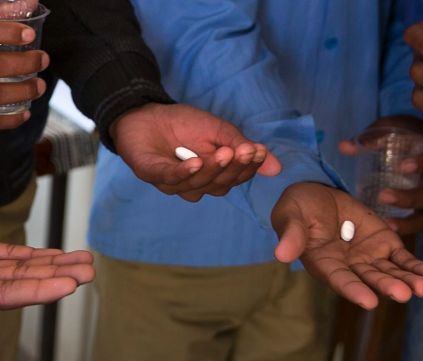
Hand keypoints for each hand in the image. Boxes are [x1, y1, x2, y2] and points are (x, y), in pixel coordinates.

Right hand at [0, 208, 94, 349]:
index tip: (68, 284)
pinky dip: (33, 254)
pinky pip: (7, 255)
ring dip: (51, 264)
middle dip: (55, 276)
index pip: (6, 297)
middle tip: (90, 271)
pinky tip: (58, 253)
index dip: (38, 289)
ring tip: (85, 260)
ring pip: (19, 269)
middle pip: (21, 284)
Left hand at [112, 103, 282, 201]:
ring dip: (212, 169)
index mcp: (210, 177)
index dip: (247, 167)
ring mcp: (171, 183)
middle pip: (218, 185)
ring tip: (224, 151)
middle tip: (244, 151)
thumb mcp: (219, 132)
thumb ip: (243, 148)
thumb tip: (276, 168)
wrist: (146, 112)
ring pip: (196, 185)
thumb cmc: (183, 124)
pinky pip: (170, 178)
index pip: (234, 178)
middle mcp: (192, 185)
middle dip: (233, 168)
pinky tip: (197, 161)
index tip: (258, 151)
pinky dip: (184, 172)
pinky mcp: (150, 173)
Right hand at [271, 183, 422, 308]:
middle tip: (405, 294)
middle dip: (388, 287)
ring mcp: (368, 257)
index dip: (354, 290)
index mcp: (323, 264)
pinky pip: (402, 258)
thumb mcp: (291, 215)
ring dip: (407, 280)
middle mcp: (348, 266)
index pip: (340, 280)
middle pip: (370, 280)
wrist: (317, 193)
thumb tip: (281, 255)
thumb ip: (292, 234)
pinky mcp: (384, 243)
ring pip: (389, 272)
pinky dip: (416, 266)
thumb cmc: (299, 207)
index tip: (370, 301)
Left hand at [338, 116, 422, 234]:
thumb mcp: (385, 132)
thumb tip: (345, 146)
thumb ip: (369, 139)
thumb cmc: (395, 139)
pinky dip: (405, 231)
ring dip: (409, 221)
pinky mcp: (418, 215)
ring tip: (387, 224)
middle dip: (409, 197)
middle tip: (383, 196)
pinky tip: (387, 232)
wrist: (401, 150)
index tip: (403, 166)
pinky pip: (417, 227)